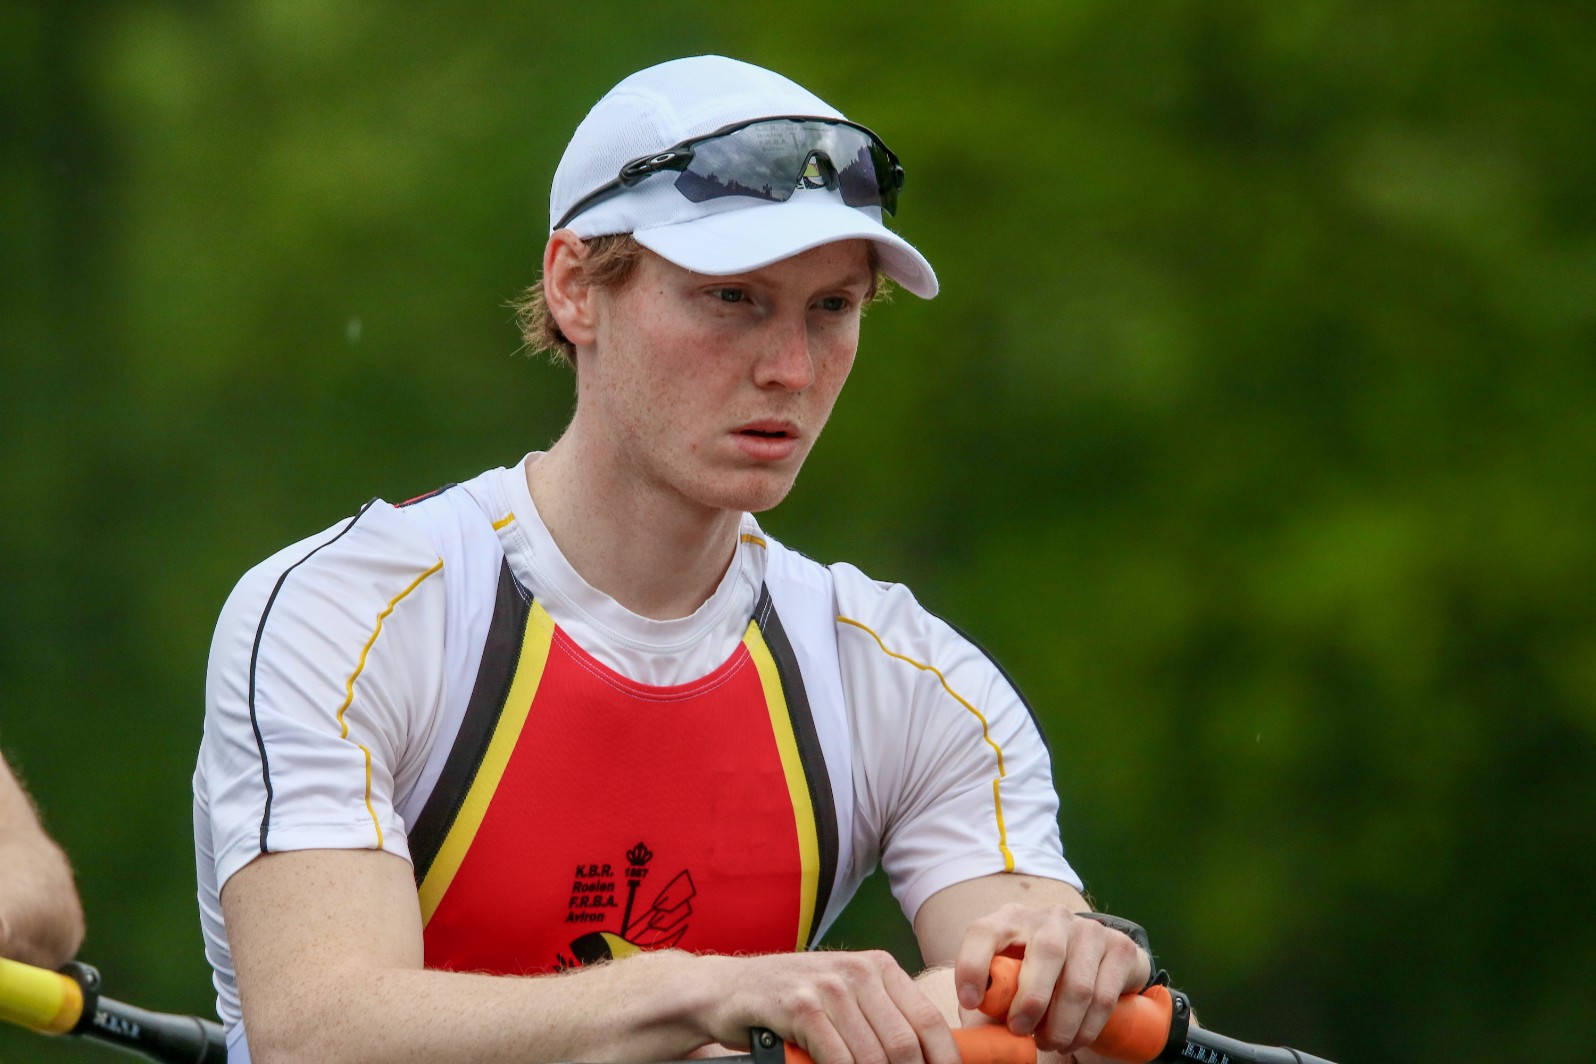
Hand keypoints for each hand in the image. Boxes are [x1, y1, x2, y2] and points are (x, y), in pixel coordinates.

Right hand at [697, 951, 963, 1063]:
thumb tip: (925, 1060)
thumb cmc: (793, 1002)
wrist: (728, 990)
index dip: (944, 1063)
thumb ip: (883, 1020)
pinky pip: (837, 1059)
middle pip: (904, 1045)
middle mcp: (858, 970)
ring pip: (873, 1056)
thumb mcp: (844, 999)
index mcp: (879, 967)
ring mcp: (828, 986)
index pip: (930, 1021)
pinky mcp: (799, 1005)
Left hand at [952, 905, 1150, 1058]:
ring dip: (1061, 1026)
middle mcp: (1051, 917)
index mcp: (1011, 919)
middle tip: (1020, 1032)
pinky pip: (1103, 997)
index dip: (973, 965)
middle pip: (1045, 954)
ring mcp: (1088, 929)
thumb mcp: (1009, 982)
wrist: (1097, 962)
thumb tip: (974, 1038)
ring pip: (1077, 985)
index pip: (986, 931)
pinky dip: (1086, 1029)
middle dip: (1031, 1002)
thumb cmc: (1037, 977)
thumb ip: (990, 1004)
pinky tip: (1073, 1040)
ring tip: (1049, 1043)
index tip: (970, 1001)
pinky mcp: (1119, 948)